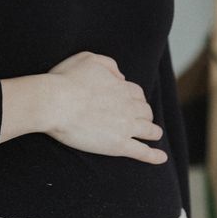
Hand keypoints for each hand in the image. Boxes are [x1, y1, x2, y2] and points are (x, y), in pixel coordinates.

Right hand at [44, 52, 166, 163]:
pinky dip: (154, 156)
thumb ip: (109, 64)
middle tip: (141, 120)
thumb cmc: (65, 80)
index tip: (132, 103)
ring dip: (153, 132)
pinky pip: (142, 152)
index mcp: (121, 87)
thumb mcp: (88, 59)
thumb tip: (121, 76)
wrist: (55, 103)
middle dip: (145, 114)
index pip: (137, 93)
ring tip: (154, 135)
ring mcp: (125, 127)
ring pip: (149, 130)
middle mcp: (128, 106)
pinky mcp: (118, 145)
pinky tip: (161, 159)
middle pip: (145, 111)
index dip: (136, 98)